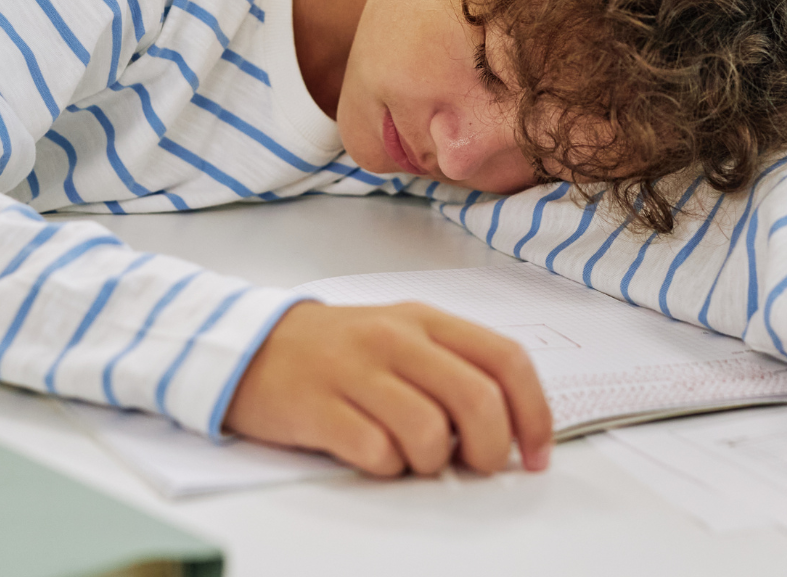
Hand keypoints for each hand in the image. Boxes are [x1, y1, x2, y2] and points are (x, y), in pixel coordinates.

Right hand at [224, 301, 553, 476]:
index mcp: (425, 320)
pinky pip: (377, 452)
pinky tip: (371, 453)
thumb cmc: (338, 350)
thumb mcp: (402, 338)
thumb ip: (453, 368)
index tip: (536, 454)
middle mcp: (395, 338)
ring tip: (409, 454)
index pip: (506, 359)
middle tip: (474, 465)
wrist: (249, 346)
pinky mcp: (318, 406)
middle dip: (490, 450)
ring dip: (430, 461)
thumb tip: (508, 427)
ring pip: (430, 432)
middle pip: (478, 400)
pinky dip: (385, 467)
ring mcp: (355, 370)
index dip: (534, 413)